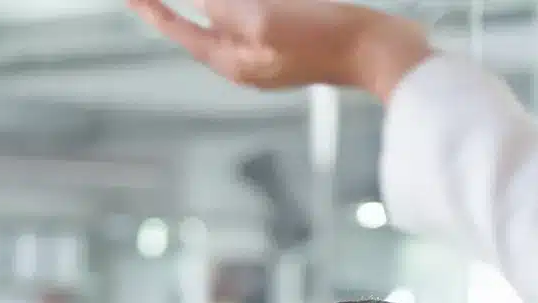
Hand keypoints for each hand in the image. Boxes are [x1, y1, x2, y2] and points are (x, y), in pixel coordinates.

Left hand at [126, 0, 431, 99]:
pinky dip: (250, 2)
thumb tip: (205, 4)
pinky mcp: (296, 39)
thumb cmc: (326, 39)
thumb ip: (227, 10)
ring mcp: (273, 51)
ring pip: (234, 14)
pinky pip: (262, 12)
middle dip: (189, 4)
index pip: (183, 31)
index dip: (155, 10)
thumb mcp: (264, 19)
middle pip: (205, 23)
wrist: (382, 51)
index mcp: (234, 61)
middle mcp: (248, 60)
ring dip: (218, 3)